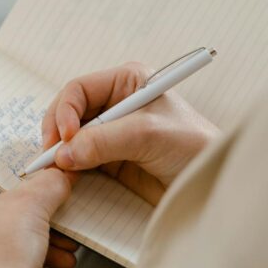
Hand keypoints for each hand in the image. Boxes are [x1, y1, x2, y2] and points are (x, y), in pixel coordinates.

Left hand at [0, 160, 77, 267]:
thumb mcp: (32, 206)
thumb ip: (49, 183)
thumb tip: (58, 175)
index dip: (18, 168)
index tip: (40, 174)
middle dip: (34, 206)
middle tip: (55, 207)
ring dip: (35, 230)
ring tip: (63, 241)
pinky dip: (23, 249)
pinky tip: (54, 259)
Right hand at [42, 63, 218, 204]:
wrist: (215, 185)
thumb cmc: (194, 147)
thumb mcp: (148, 135)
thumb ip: (103, 141)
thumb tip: (63, 153)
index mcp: (127, 82)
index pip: (80, 89)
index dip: (66, 110)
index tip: (63, 136)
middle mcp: (116, 103)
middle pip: (69, 111)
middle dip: (57, 131)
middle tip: (51, 155)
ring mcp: (112, 131)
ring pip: (71, 136)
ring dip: (60, 150)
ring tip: (53, 168)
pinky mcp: (111, 158)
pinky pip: (79, 158)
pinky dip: (68, 166)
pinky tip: (64, 175)